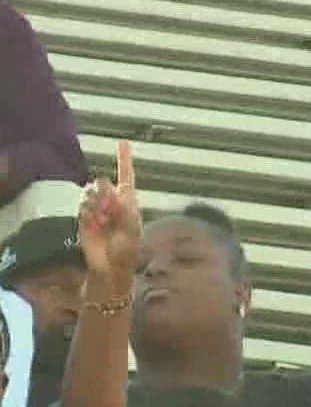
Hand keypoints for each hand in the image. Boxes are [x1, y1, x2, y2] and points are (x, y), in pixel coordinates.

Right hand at [77, 140, 139, 276]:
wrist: (109, 264)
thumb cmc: (126, 248)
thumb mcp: (131, 227)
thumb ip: (124, 207)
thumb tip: (114, 189)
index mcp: (128, 202)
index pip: (126, 176)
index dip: (124, 159)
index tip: (123, 142)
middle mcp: (111, 201)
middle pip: (103, 182)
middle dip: (106, 196)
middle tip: (111, 214)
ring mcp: (96, 207)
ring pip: (91, 192)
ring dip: (98, 207)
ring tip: (104, 223)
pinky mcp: (83, 215)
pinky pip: (83, 206)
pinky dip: (89, 214)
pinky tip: (96, 225)